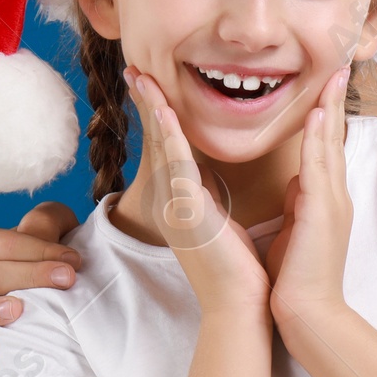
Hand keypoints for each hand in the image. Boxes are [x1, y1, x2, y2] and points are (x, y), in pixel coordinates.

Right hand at [0, 201, 81, 370]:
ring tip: (18, 310)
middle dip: (29, 275)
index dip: (37, 249)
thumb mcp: (57, 228)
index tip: (73, 260)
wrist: (61, 289)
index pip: (2, 244)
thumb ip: (46, 220)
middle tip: (66, 280)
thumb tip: (40, 232)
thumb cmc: (55, 254)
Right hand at [129, 69, 270, 316]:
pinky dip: (169, 136)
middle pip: (158, 140)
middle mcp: (172, 202)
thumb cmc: (239, 269)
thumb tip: (212, 178)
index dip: (160, 115)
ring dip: (152, 109)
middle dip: (147, 103)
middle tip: (135, 70)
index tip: (152, 85)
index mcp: (182, 202)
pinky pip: (176, 166)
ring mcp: (175, 207)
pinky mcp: (187, 212)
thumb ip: (212, 197)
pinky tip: (163, 111)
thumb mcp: (222, 222)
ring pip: (162, 146)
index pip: (169, 148)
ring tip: (140, 78)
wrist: (241, 307)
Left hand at [268, 68, 353, 332]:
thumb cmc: (297, 276)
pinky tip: (317, 114)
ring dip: (330, 108)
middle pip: (334, 137)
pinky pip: (320, 165)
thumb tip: (297, 180)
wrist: (307, 311)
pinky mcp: (323, 210)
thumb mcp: (297, 228)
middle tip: (340, 66)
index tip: (326, 85)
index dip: (326, 115)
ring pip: (330, 144)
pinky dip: (318, 137)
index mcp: (325, 198)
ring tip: (334, 76)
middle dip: (335, 101)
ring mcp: (332, 200)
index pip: (325, 147)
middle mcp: (334, 193)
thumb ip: (299, 201)